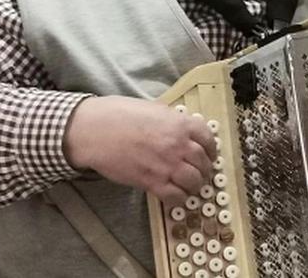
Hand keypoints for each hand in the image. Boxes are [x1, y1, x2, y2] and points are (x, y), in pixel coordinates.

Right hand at [63, 96, 216, 206]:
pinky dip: (180, 199)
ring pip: (194, 182)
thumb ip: (172, 121)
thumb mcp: (153, 109)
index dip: (212, 149)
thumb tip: (182, 130)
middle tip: (200, 173)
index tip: (209, 155)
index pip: (208, 139)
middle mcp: (178, 145)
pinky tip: (176, 197)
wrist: (95, 131)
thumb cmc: (119, 114)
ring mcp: (166, 165)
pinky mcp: (151, 182)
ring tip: (190, 187)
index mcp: (180, 124)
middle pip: (203, 162)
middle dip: (204, 170)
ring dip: (195, 186)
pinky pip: (175, 196)